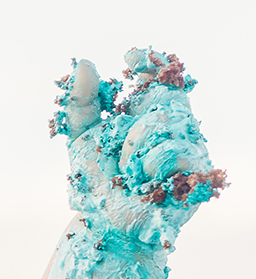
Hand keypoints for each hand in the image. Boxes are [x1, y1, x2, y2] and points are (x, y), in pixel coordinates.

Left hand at [51, 49, 226, 247]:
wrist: (103, 223)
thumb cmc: (96, 181)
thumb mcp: (81, 137)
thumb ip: (81, 102)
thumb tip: (85, 64)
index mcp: (152, 117)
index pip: (161, 79)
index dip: (151, 63)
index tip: (131, 55)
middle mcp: (177, 130)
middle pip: (164, 100)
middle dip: (131, 126)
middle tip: (118, 151)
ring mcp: (191, 151)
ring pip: (166, 124)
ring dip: (134, 149)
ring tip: (129, 174)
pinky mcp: (198, 175)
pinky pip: (174, 152)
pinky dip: (149, 165)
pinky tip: (142, 182)